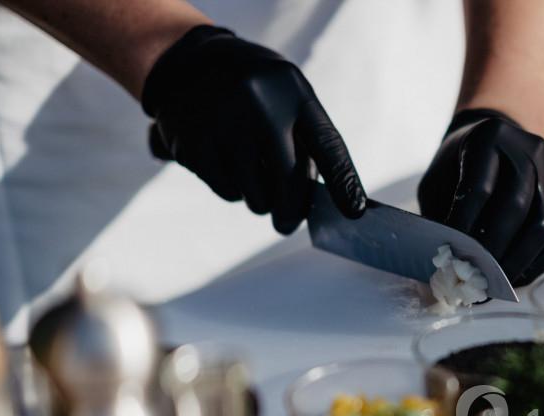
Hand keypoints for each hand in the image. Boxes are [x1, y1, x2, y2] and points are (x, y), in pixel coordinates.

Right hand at [142, 25, 365, 233]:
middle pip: (287, 180)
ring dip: (260, 199)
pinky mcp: (192, 142)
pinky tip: (228, 166)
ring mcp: (221, 121)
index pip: (326, 143)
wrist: (189, 62)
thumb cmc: (256, 91)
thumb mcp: (288, 96)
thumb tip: (316, 202)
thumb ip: (307, 141)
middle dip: (290, 211)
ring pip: (255, 193)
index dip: (343, 181)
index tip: (355, 212)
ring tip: (253, 176)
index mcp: (291, 89)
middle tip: (286, 225)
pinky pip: (227, 190)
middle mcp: (257, 102)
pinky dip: (233, 190)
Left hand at [418, 109, 543, 285]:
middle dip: (492, 250)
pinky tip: (514, 276)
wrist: (497, 142)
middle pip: (516, 208)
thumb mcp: (438, 179)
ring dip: (517, 262)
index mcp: (491, 136)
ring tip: (494, 284)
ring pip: (542, 227)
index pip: (480, 187)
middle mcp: (529, 151)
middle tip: (473, 278)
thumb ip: (440, 214)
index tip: (450, 256)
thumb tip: (447, 261)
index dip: (464, 225)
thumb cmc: (458, 166)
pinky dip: (535, 264)